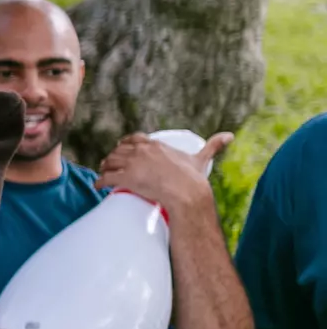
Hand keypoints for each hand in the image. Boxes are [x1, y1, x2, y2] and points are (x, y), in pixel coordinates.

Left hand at [98, 132, 231, 219]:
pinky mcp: (125, 178)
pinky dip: (100, 181)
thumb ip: (213, 146)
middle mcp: (141, 151)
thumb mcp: (200, 158)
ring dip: (104, 168)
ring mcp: (131, 163)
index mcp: (155, 145)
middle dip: (113, 158)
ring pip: (110, 162)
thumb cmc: (193, 178)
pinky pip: (106, 177)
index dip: (126, 145)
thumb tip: (230, 135)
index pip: (134, 139)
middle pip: (118, 151)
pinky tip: (98, 186)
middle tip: (110, 166)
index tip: (122, 149)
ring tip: (104, 174)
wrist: (186, 193)